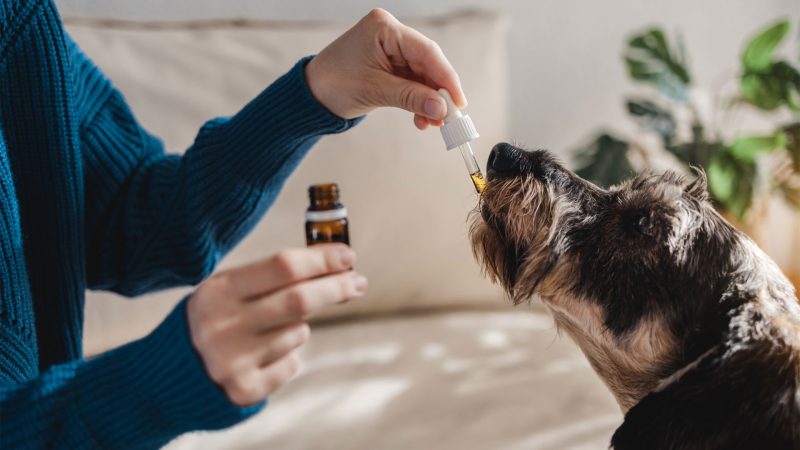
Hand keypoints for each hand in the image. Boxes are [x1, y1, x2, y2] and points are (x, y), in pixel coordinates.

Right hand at [186, 244, 366, 405]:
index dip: (322, 260)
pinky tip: (261, 355)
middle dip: (336, 288)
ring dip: (298, 326)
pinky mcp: (245, 389)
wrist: (171, 374)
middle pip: (299, 300)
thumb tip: (336, 265)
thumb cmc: (214, 318)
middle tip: (357, 282)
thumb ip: (272, 277)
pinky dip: (287, 355)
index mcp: (218, 291)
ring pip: (298, 332)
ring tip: (268, 329)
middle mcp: (223, 325)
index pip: (282, 266)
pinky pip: (291, 363)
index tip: (348, 257)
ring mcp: (233, 361)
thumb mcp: (227, 289)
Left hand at [305, 8, 465, 129]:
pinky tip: (422, 118)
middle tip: (450, 117)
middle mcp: (390, 34)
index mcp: (384, 28)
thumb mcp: (375, 91)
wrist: (311, 95)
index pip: (426, 51)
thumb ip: (412, 98)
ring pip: (423, 75)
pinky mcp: (390, 64)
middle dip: (439, 92)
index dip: (446, 78)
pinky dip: (419, 100)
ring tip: (434, 123)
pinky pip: (413, 82)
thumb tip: (443, 108)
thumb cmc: (333, 84)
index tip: (459, 102)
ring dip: (430, 100)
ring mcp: (391, 48)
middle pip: (428, 63)